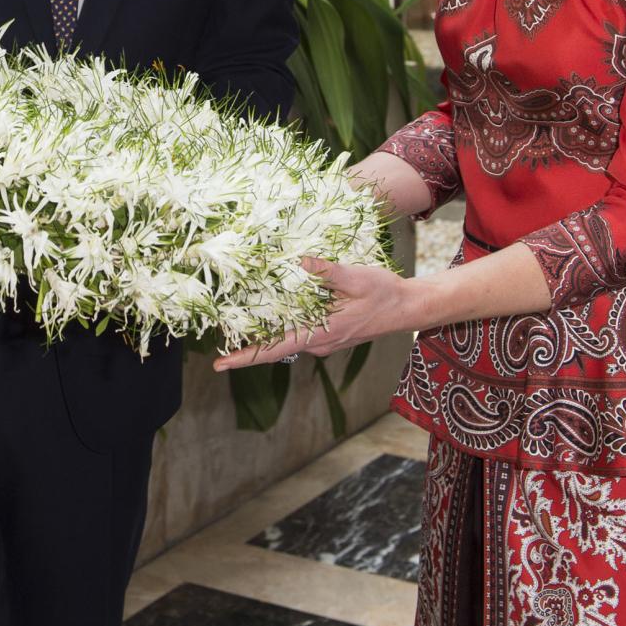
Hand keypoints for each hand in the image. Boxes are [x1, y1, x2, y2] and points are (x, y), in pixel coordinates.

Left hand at [212, 257, 413, 370]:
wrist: (409, 307)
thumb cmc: (384, 293)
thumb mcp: (356, 277)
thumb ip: (328, 271)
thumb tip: (301, 260)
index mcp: (321, 333)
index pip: (275, 349)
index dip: (246, 356)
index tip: (220, 365)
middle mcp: (319, 343)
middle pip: (276, 348)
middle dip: (247, 347)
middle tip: (217, 345)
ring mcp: (325, 342)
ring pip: (288, 341)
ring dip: (265, 337)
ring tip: (236, 327)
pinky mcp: (330, 336)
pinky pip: (300, 335)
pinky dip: (283, 328)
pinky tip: (272, 314)